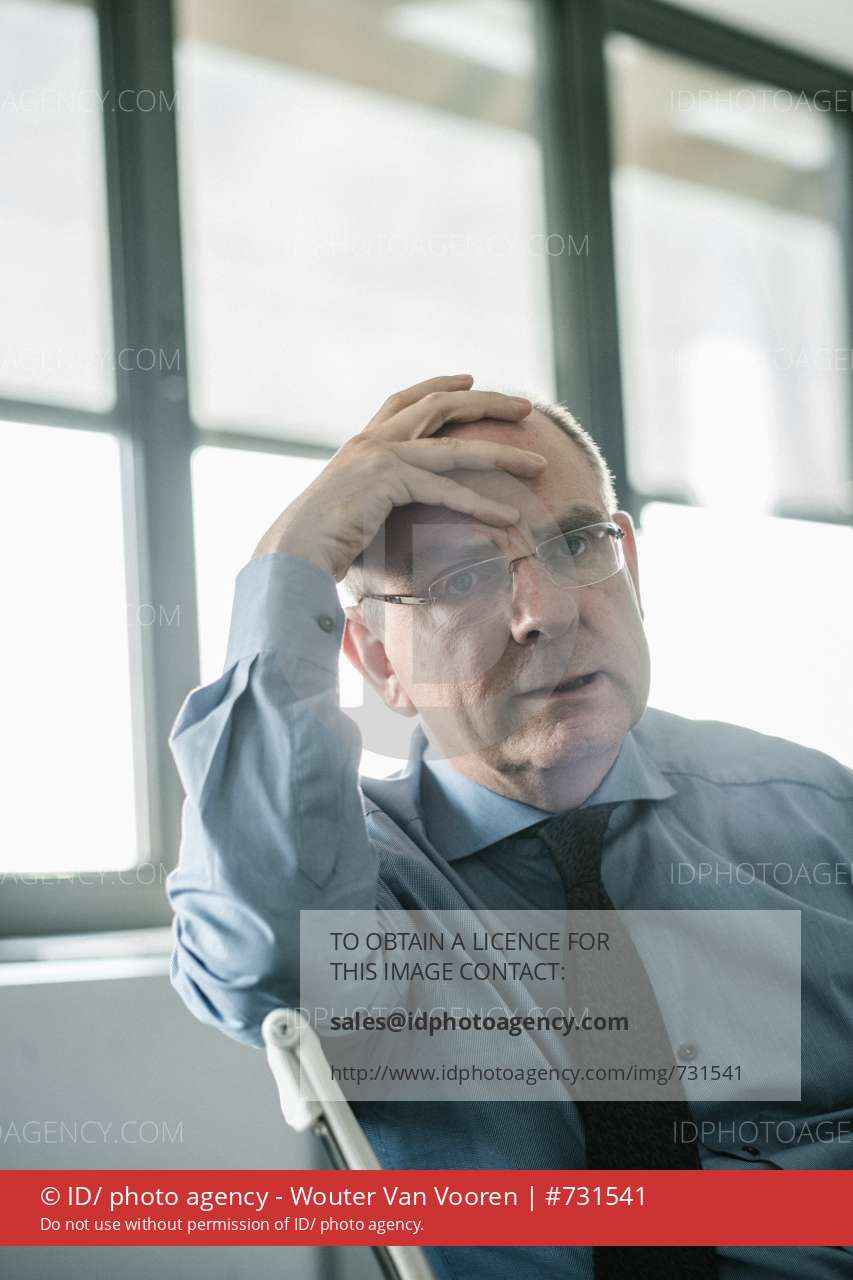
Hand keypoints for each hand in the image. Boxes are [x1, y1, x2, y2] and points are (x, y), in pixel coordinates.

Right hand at [252, 374, 543, 579]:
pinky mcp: (387, 481)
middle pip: (439, 407)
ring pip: (454, 448)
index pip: (405, 401)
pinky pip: (446, 490)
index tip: (470, 380)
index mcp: (361, 444)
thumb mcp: (352, 511)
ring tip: (539, 465)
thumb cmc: (317, 544)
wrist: (291, 553)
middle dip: (486, 402)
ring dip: (502, 456)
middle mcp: (371, 441)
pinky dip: (480, 505)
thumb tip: (388, 515)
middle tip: (525, 407)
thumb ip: (374, 500)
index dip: (439, 386)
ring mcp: (379, 457)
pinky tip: (509, 517)